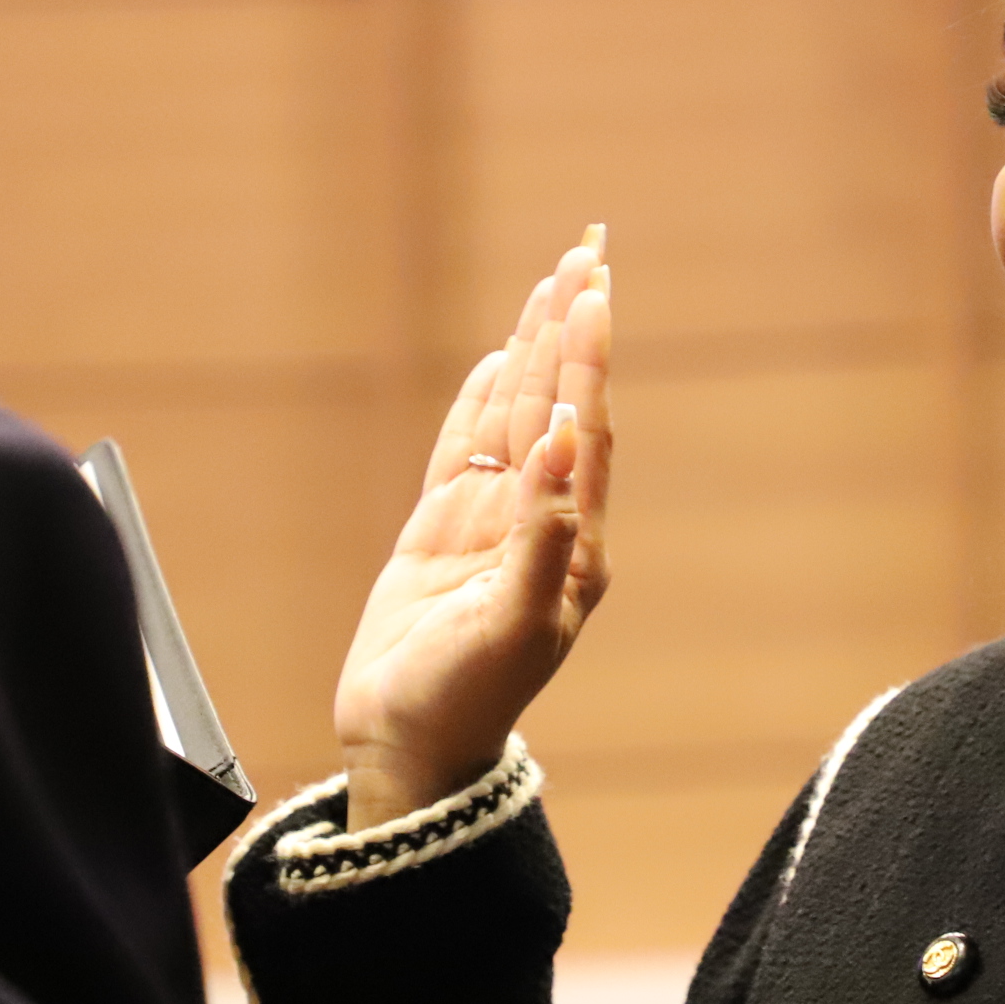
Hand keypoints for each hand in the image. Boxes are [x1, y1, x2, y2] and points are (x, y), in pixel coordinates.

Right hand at [334, 230, 613, 828]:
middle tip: (588, 250)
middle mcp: (540, 524)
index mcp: (572, 544)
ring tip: (553, 282)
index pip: (586, 428)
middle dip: (572, 328)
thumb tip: (562, 441)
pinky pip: (466, 450)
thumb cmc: (464, 701)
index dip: (588, 355)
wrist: (409, 752)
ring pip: (515, 415)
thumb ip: (540, 534)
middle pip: (559, 403)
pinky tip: (501, 360)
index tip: (595, 287)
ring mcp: (489, 526)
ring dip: (534, 348)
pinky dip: (482, 400)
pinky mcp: (442, 536)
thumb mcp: (511, 625)